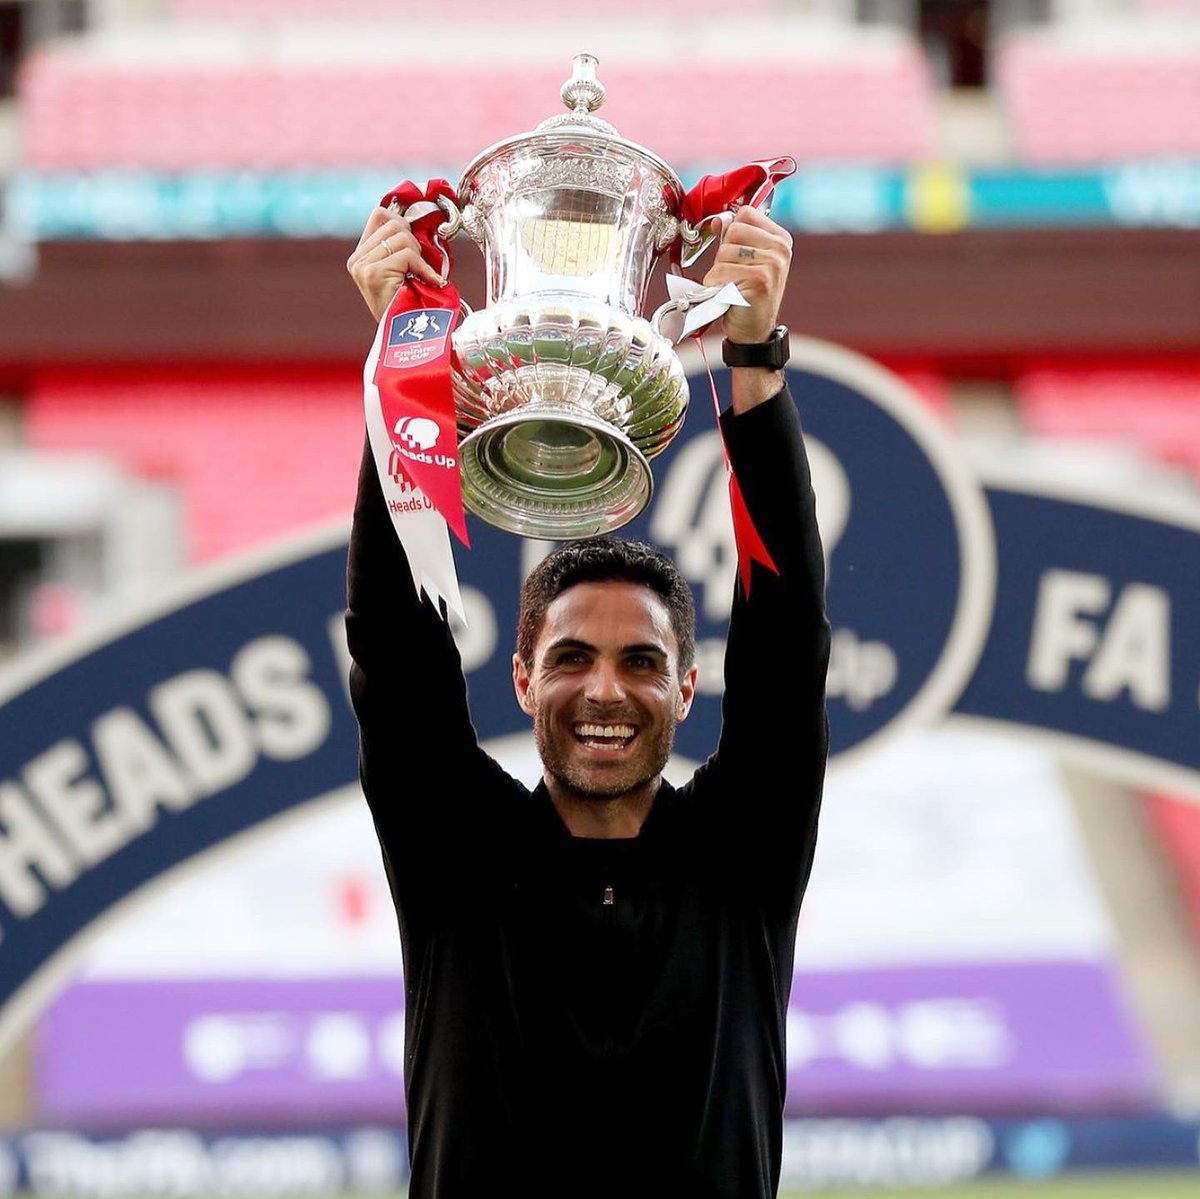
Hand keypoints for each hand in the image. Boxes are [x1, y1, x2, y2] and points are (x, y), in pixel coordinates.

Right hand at [347, 207, 445, 322]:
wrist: (407, 339)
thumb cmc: (410, 307)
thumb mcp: (402, 271)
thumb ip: (401, 246)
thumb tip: (414, 220)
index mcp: (360, 257)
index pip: (380, 214)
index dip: (402, 223)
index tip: (414, 246)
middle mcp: (356, 260)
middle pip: (393, 222)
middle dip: (413, 241)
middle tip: (418, 267)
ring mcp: (362, 266)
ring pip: (401, 236)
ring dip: (418, 255)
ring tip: (418, 277)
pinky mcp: (373, 273)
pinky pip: (407, 254)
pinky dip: (423, 268)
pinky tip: (428, 282)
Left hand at [700, 205, 792, 344]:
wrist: (753, 332)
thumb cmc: (747, 296)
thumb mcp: (746, 261)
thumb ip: (735, 238)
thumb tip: (718, 221)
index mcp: (781, 239)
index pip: (746, 213)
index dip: (731, 229)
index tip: (733, 250)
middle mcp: (781, 248)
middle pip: (733, 231)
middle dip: (724, 254)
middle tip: (733, 275)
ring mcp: (772, 263)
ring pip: (724, 251)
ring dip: (719, 271)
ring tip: (732, 285)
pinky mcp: (759, 279)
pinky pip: (721, 271)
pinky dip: (715, 285)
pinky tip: (728, 295)